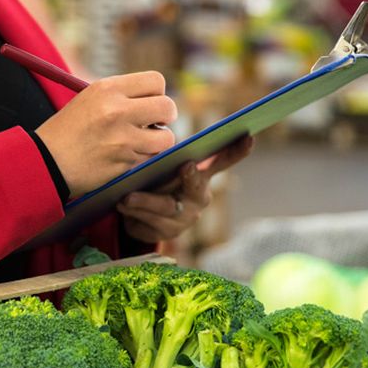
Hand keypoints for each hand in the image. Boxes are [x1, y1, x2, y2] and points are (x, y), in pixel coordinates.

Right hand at [35, 71, 176, 197]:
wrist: (46, 161)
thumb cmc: (68, 130)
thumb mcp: (89, 99)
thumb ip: (121, 95)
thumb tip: (156, 99)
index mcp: (107, 89)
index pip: (156, 81)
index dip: (158, 93)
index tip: (150, 103)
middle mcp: (117, 111)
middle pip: (167, 107)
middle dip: (166, 117)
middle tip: (156, 124)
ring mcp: (123, 139)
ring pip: (166, 138)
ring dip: (158, 142)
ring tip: (142, 142)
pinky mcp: (124, 163)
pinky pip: (150, 158)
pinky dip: (144, 158)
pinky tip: (127, 156)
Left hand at [117, 135, 253, 242]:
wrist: (139, 213)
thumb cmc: (155, 179)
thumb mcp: (163, 164)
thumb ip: (166, 154)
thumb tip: (153, 131)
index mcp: (202, 176)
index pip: (223, 161)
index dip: (237, 151)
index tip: (247, 137)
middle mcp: (198, 199)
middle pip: (196, 189)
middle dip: (191, 178)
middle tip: (187, 165)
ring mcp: (183, 220)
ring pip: (166, 210)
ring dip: (146, 203)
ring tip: (126, 198)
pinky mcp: (165, 235)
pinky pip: (148, 225)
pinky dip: (133, 216)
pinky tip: (121, 207)